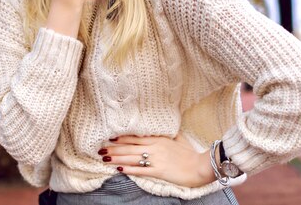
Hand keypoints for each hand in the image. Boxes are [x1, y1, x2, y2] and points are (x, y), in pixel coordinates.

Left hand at [99, 134, 215, 187]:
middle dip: (114, 148)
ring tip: (105, 158)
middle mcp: (154, 147)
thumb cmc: (190, 154)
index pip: (135, 138)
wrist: (200, 166)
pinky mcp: (158, 171)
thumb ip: (170, 134)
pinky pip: (140, 170)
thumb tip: (165, 128)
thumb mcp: (179, 139)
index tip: (110, 138)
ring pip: (131, 157)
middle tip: (100, 149)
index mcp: (158, 139)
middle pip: (129, 147)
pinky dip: (128, 169)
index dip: (121, 138)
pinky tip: (119, 168)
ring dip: (117, 158)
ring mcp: (156, 159)